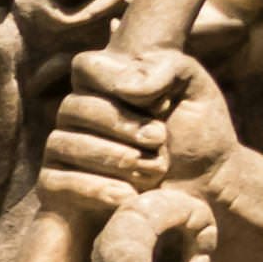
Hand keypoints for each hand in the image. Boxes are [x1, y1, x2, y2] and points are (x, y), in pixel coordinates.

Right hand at [40, 43, 233, 229]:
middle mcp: (78, 116)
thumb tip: (124, 89)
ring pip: (62, 144)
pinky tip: (128, 195)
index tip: (161, 103)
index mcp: (106, 87)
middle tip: (160, 139)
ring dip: (111, 157)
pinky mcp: (56, 187)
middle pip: (73, 107)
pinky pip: (56, 181)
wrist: (206, 192)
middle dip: (120, 124)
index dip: (117, 80)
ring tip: (152, 171)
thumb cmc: (199, 139)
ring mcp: (64, 151)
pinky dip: (95, 187)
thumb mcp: (195, 90)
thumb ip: (165, 68)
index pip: (86, 67)